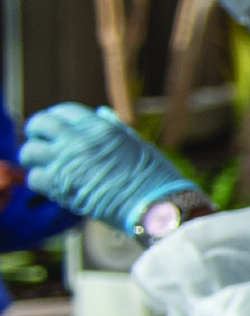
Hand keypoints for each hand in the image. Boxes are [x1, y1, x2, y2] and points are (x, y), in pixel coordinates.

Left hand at [18, 105, 175, 232]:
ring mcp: (66, 162)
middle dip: (38, 132)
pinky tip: (53, 184)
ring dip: (35, 158)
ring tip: (44, 165)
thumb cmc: (153, 175)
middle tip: (43, 143)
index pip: (63, 111)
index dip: (58, 118)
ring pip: (29, 151)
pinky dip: (40, 180)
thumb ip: (113, 127)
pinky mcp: (60, 186)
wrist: (154, 204)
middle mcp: (78, 140)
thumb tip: (100, 113)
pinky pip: (34, 177)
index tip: (59, 128)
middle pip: (39, 124)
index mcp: (99, 126)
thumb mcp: (135, 142)